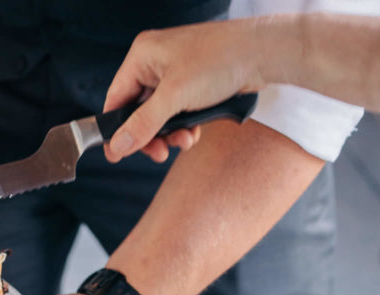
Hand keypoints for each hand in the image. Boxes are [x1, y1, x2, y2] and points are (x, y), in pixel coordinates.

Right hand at [104, 18, 264, 162]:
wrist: (263, 54)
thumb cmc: (219, 60)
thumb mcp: (175, 96)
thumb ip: (144, 124)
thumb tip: (119, 145)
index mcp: (143, 56)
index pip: (116, 99)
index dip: (116, 129)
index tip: (117, 155)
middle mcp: (155, 64)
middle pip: (138, 112)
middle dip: (150, 135)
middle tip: (159, 154)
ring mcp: (175, 75)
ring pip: (159, 116)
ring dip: (170, 134)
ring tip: (184, 141)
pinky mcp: (192, 86)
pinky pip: (177, 113)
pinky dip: (184, 127)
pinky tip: (195, 133)